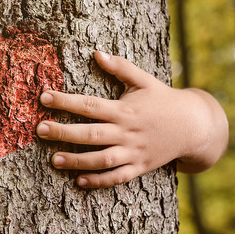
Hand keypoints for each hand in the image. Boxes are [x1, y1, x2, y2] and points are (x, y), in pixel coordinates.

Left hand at [36, 51, 227, 187]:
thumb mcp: (144, 80)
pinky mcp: (140, 167)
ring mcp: (134, 152)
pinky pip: (117, 177)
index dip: (65, 101)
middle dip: (63, 132)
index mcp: (125, 109)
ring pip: (101, 159)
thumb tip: (97, 52)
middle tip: (40, 130)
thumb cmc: (164, 100)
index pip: (89, 105)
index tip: (44, 97)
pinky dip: (99, 181)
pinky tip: (79, 181)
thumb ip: (120, 67)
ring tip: (54, 160)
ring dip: (77, 161)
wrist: (194, 126)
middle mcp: (127, 132)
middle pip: (91, 134)